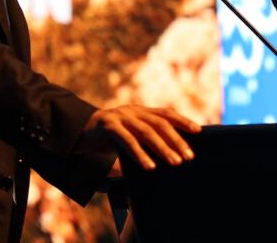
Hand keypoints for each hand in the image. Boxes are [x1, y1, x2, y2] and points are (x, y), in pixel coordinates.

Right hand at [82, 105, 200, 169]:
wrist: (77, 132)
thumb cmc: (108, 138)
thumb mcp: (129, 135)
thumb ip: (145, 140)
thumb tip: (171, 155)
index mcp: (140, 111)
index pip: (165, 113)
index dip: (182, 120)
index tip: (199, 131)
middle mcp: (132, 111)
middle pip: (159, 123)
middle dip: (176, 139)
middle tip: (189, 156)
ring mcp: (119, 116)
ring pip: (145, 131)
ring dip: (162, 147)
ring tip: (175, 162)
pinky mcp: (107, 125)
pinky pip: (126, 140)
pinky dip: (139, 154)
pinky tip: (149, 166)